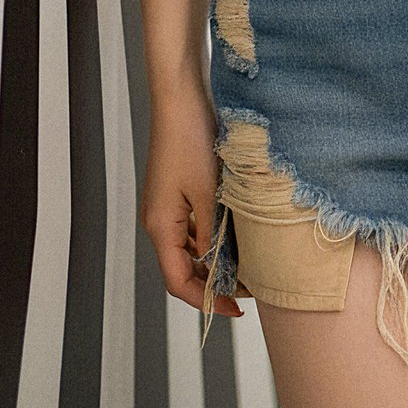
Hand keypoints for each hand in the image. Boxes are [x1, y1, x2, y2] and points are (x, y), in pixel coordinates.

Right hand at [142, 88, 251, 315]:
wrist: (181, 98)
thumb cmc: (190, 139)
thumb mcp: (208, 190)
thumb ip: (213, 232)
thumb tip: (223, 266)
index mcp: (160, 226)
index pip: (178, 281)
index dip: (205, 300)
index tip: (235, 309)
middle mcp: (158, 221)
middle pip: (182, 269)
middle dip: (213, 283)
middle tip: (249, 289)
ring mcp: (166, 207)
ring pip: (190, 248)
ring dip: (215, 260)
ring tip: (248, 265)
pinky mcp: (176, 192)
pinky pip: (193, 227)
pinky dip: (212, 238)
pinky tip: (236, 235)